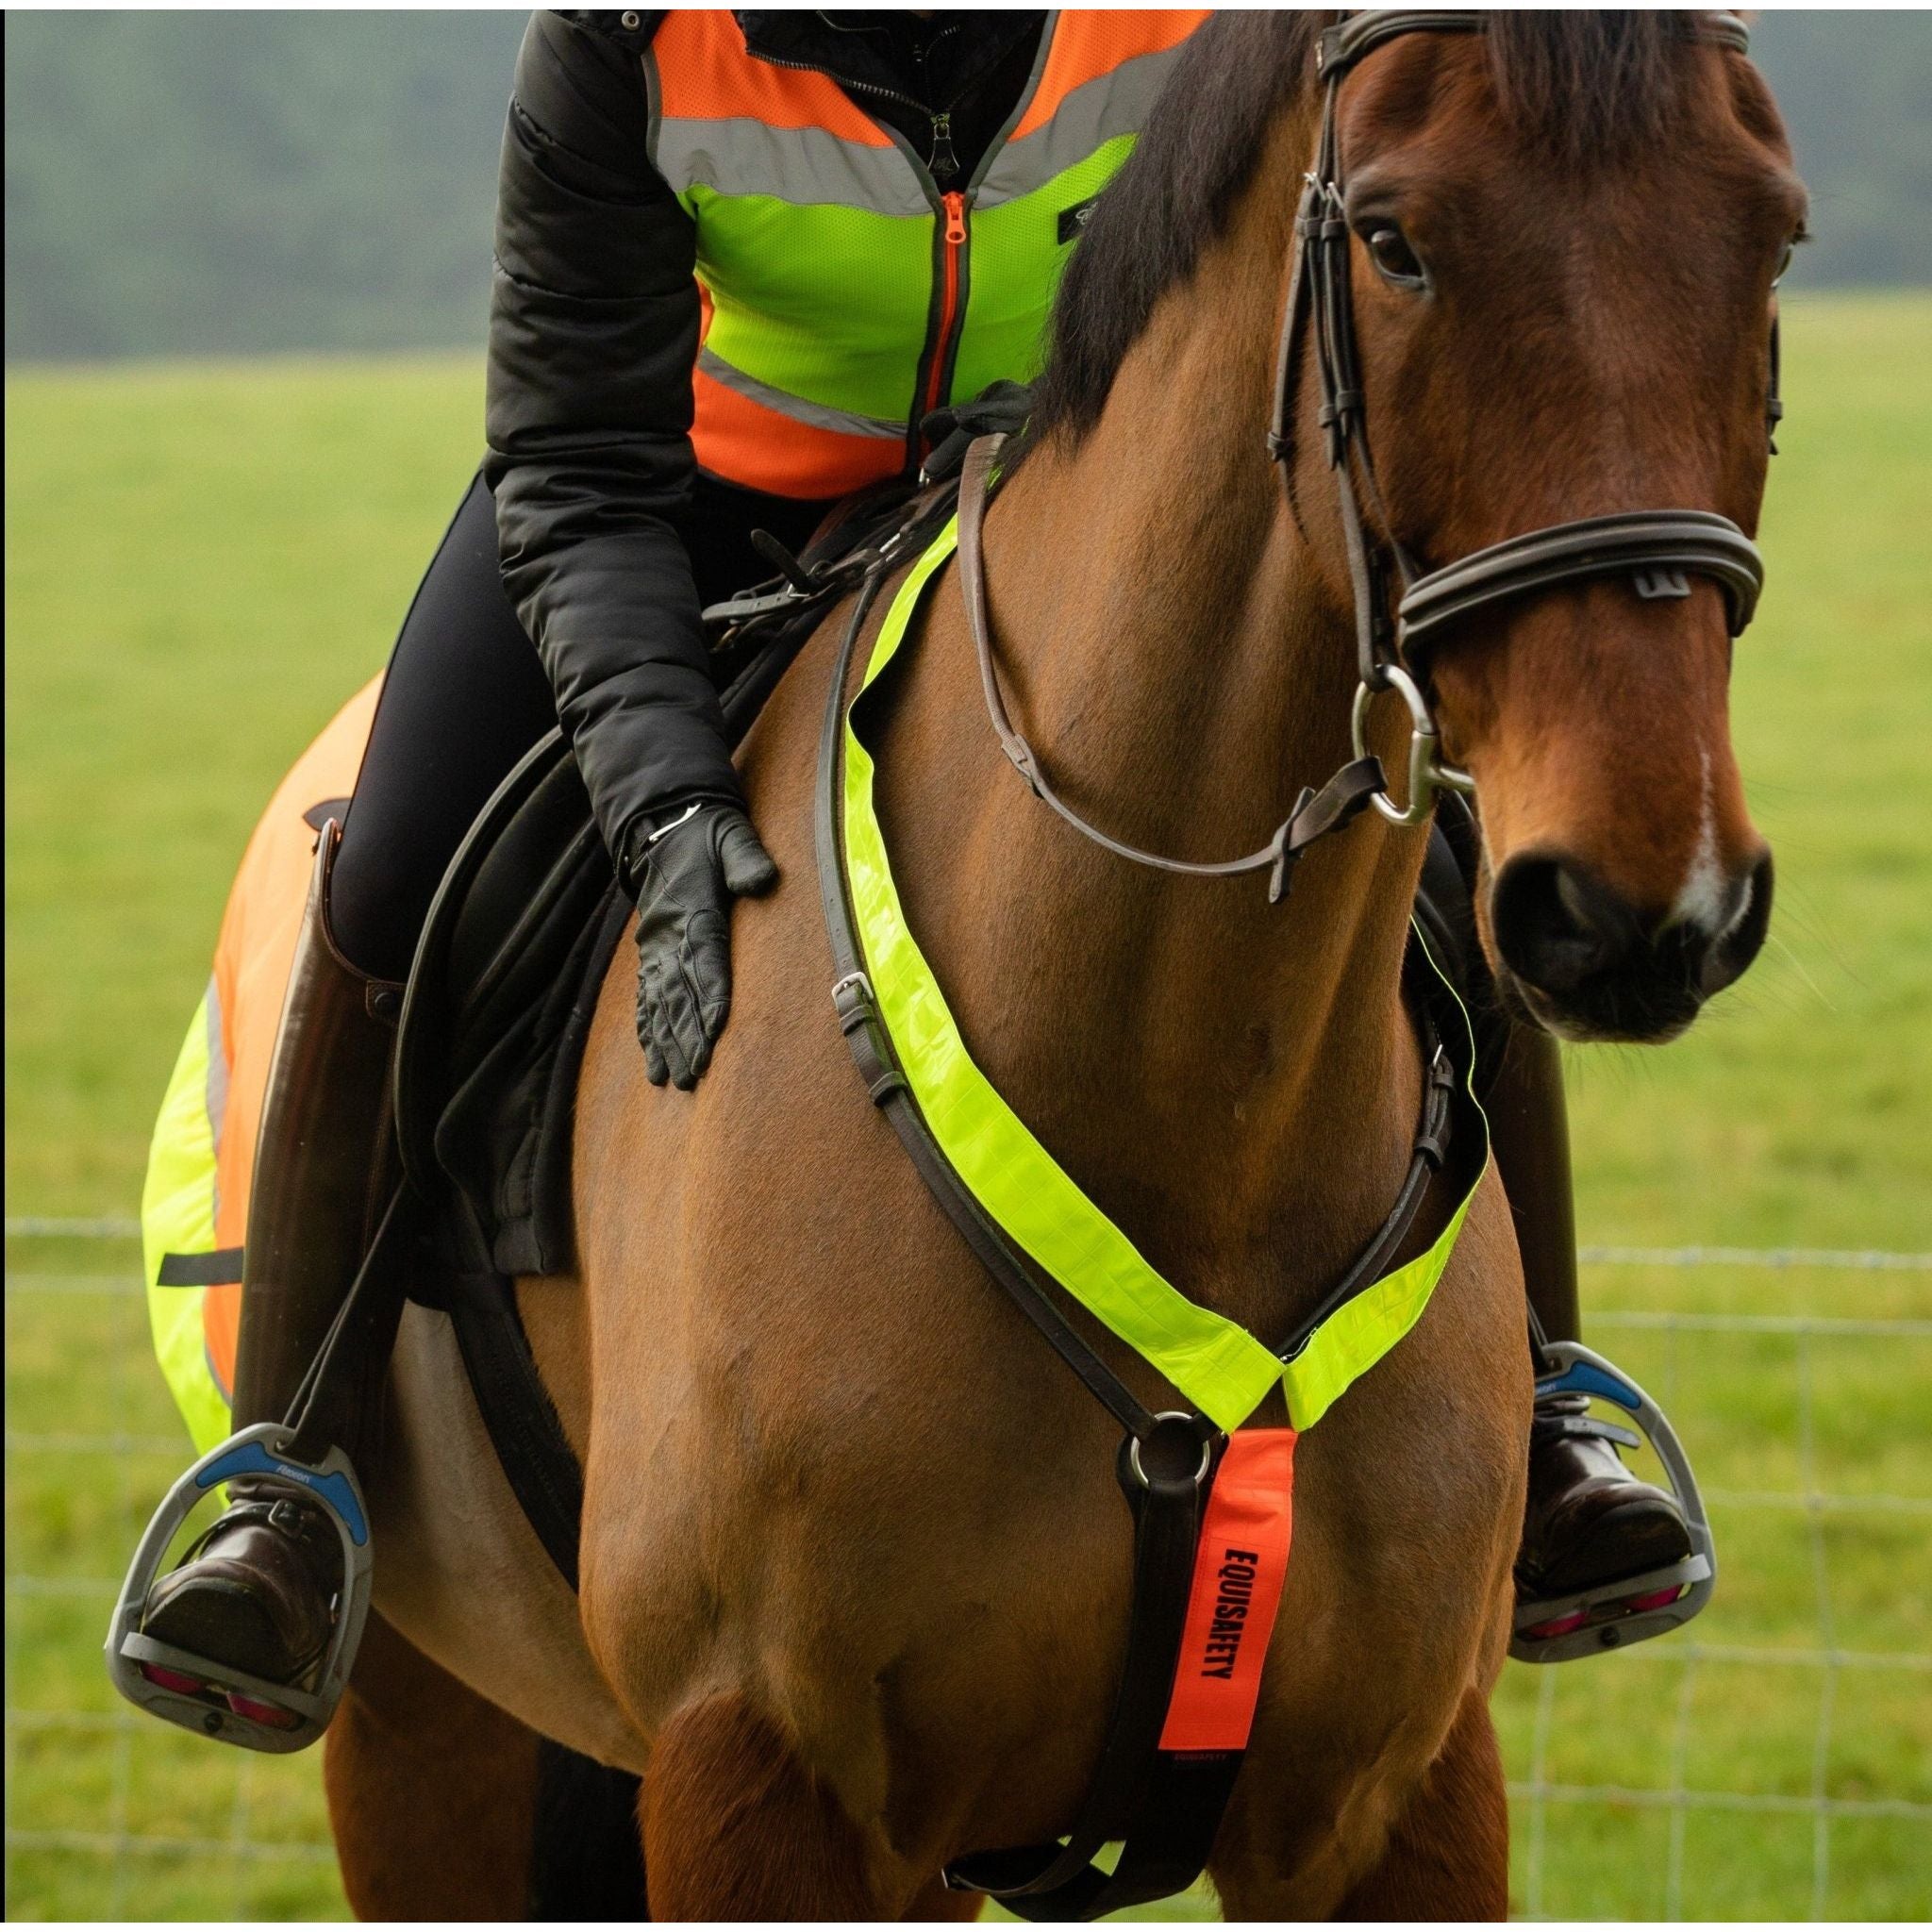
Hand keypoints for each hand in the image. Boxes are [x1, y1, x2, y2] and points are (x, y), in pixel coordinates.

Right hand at [630, 802, 778, 1089]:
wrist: (663, 824)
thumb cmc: (706, 832)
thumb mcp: (730, 834)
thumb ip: (746, 857)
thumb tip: (763, 880)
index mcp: (695, 908)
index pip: (704, 957)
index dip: (710, 994)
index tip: (716, 1029)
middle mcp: (670, 934)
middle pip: (680, 992)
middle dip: (687, 1036)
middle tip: (695, 1075)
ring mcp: (656, 947)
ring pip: (661, 1002)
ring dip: (666, 1043)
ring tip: (671, 1081)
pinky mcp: (651, 952)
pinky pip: (647, 997)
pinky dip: (649, 1030)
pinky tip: (652, 1060)